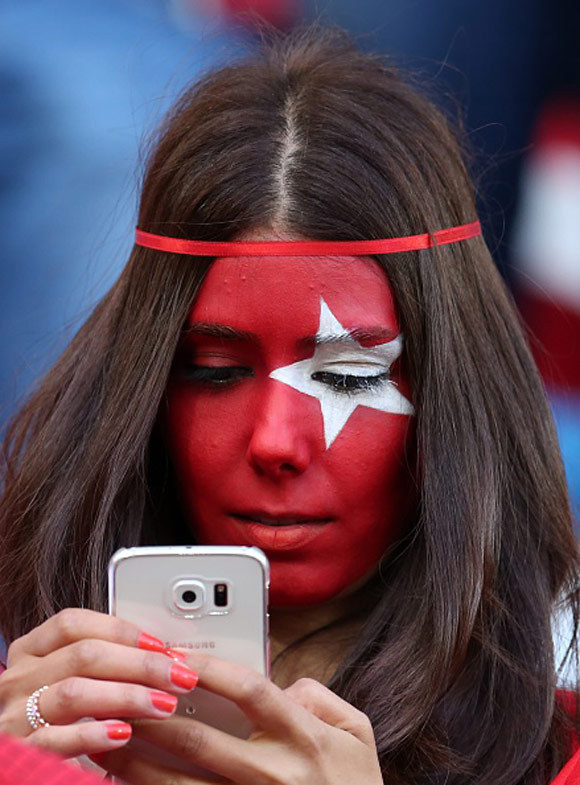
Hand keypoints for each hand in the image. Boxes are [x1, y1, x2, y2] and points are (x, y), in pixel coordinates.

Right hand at [0, 608, 198, 757]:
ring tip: (162, 704)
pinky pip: (56, 739)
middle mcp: (19, 678)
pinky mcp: (18, 752)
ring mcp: (14, 715)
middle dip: (139, 664)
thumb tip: (161, 655)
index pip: (73, 624)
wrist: (18, 769)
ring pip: (74, 693)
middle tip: (178, 676)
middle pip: (84, 655)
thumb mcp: (68, 680)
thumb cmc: (51, 719)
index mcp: (31, 651)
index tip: (160, 645)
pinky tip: (123, 732)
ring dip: (127, 696)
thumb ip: (100, 664)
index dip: (121, 630)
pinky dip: (93, 734)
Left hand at [92, 651, 383, 783]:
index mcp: (302, 737)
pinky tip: (126, 784)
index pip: (249, 691)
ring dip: (139, 763)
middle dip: (155, 715)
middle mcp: (274, 773)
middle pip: (201, 740)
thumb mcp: (356, 731)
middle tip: (119, 693)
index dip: (210, 670)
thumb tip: (280, 684)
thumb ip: (319, 696)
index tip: (175, 655)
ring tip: (105, 742)